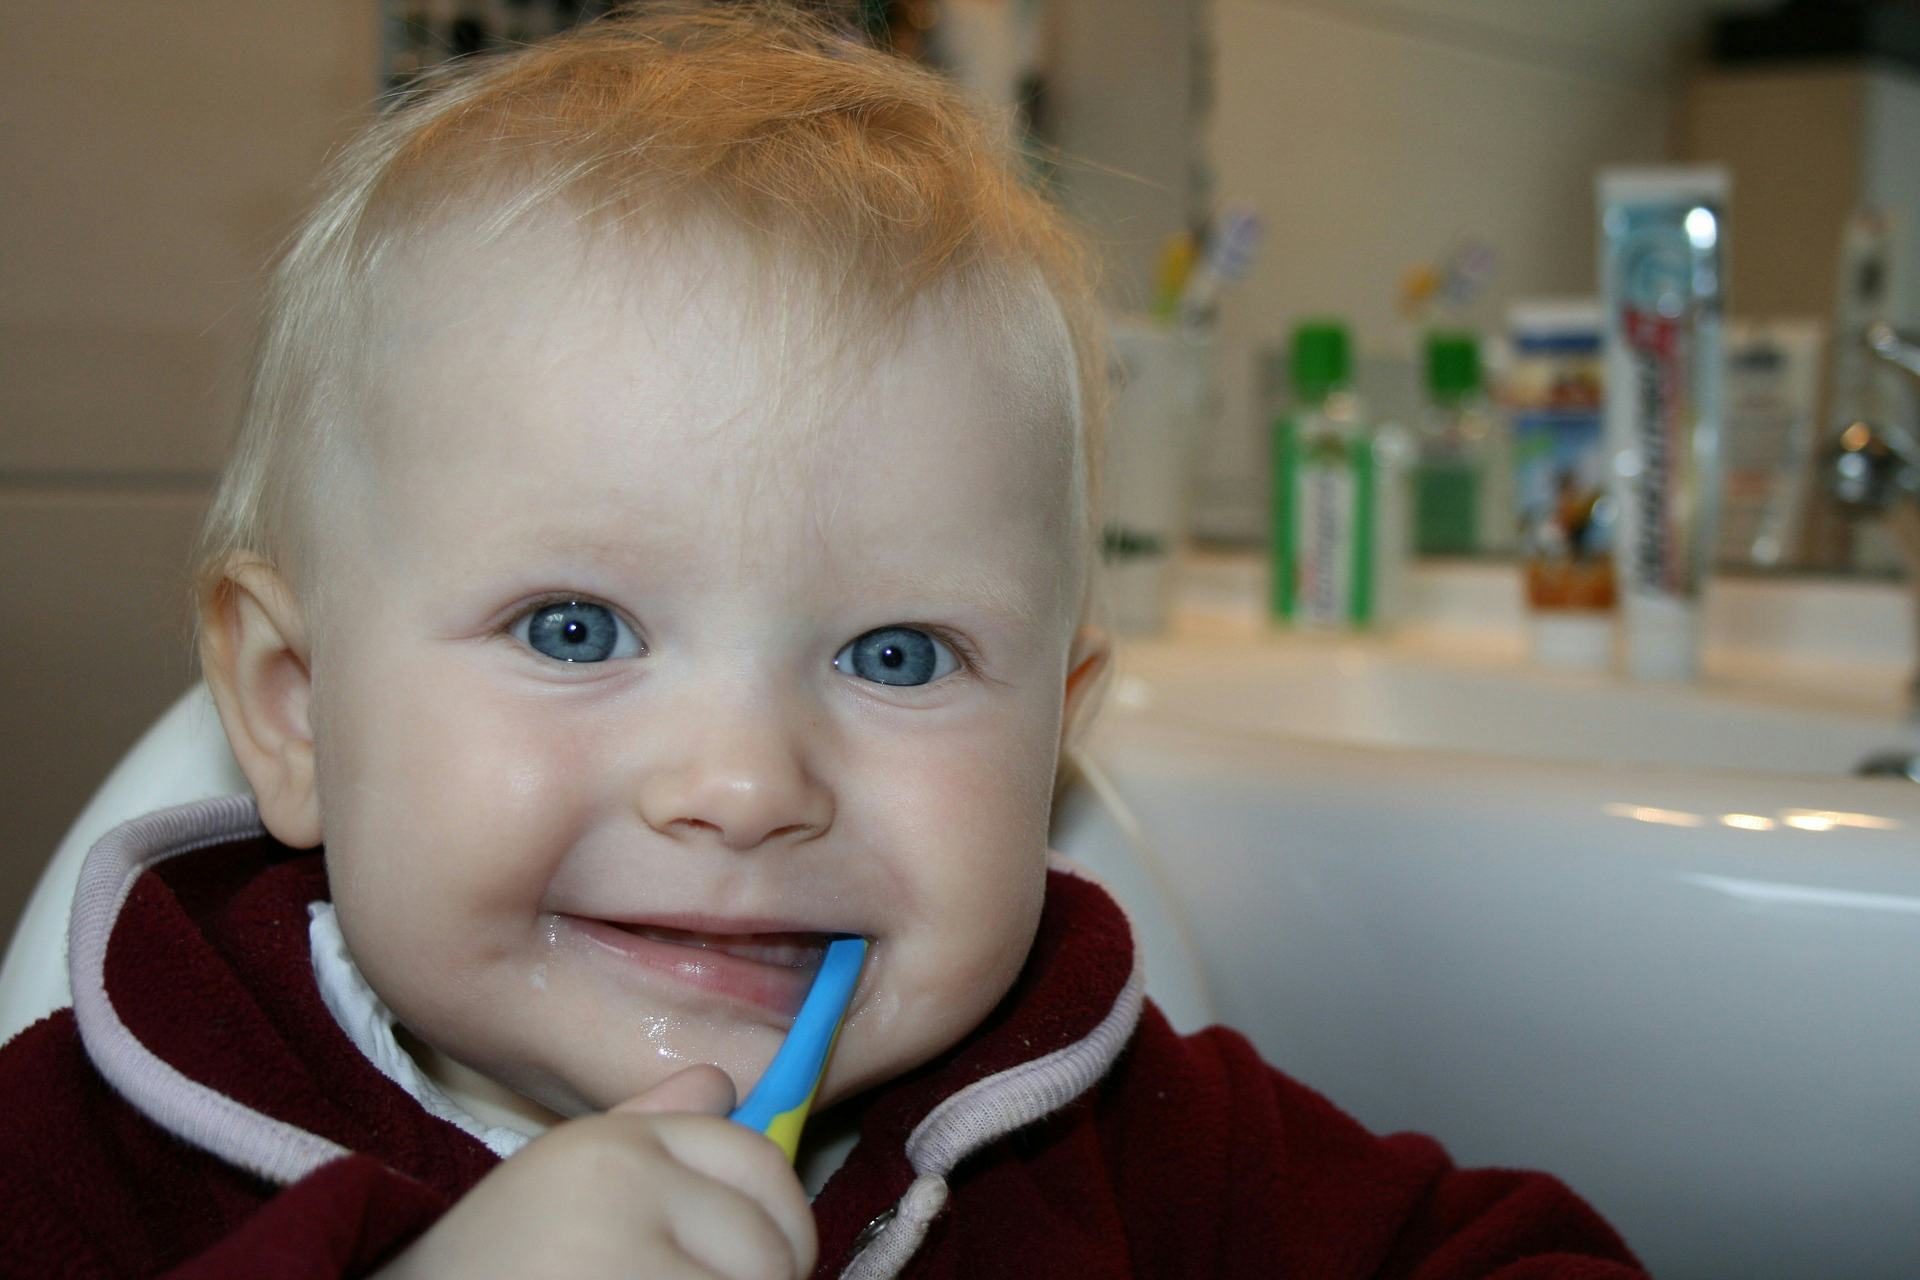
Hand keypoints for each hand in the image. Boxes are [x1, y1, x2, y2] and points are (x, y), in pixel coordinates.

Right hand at [376, 1064, 816, 1279]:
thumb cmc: (485, 1269)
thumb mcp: (556, 1191)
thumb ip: (642, 1133)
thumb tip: (721, 1084)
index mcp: (608, 1145)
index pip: (755, 1158)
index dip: (767, 1218)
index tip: (737, 1259)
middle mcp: (624, 1180)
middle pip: (772, 1231)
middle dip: (759, 1274)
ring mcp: (631, 1254)